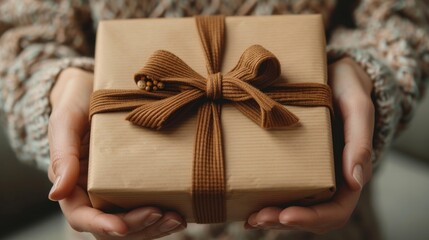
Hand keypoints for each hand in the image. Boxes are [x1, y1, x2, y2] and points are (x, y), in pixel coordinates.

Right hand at [48, 67, 185, 238]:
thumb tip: (56, 194)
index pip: (81, 217)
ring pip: (133, 224)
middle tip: (163, 215)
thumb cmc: (76, 103)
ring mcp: (117, 190)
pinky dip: (163, 217)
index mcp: (72, 184)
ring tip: (177, 220)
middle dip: (138, 227)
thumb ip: (62, 155)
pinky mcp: (137, 182)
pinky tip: (181, 214)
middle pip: (113, 226)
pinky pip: (147, 207)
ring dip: (155, 227)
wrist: (96, 89)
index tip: (122, 226)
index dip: (101, 225)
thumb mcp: (65, 122)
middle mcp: (94, 193)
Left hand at [245, 57, 374, 233]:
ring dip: (272, 217)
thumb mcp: (357, 108)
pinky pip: (281, 188)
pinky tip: (246, 204)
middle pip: (310, 215)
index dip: (312, 218)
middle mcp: (328, 178)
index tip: (287, 214)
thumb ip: (360, 141)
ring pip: (293, 207)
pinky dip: (265, 200)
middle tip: (257, 219)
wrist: (331, 74)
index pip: (336, 210)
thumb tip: (356, 181)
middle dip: (284, 221)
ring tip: (249, 218)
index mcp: (348, 172)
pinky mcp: (291, 162)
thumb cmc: (347, 88)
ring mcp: (309, 172)